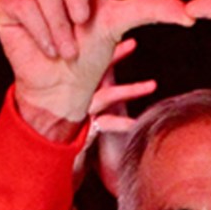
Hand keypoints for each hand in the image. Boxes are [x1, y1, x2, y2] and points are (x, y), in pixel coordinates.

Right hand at [0, 0, 190, 135]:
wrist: (65, 85)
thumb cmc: (92, 53)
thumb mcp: (122, 24)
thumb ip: (152, 10)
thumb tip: (190, 14)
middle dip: (77, 1)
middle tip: (80, 29)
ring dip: (61, 28)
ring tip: (65, 45)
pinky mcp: (7, 5)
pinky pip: (27, 7)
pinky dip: (43, 33)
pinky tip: (46, 46)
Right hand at [85, 39, 157, 195]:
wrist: (57, 170)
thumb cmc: (76, 146)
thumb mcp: (89, 121)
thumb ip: (100, 104)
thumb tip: (111, 88)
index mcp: (78, 94)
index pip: (94, 67)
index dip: (109, 53)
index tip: (126, 39)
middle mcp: (77, 101)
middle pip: (96, 74)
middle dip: (114, 58)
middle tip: (133, 43)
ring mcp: (80, 115)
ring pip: (105, 97)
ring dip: (130, 90)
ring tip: (153, 85)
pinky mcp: (84, 133)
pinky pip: (105, 125)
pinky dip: (121, 123)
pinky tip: (136, 123)